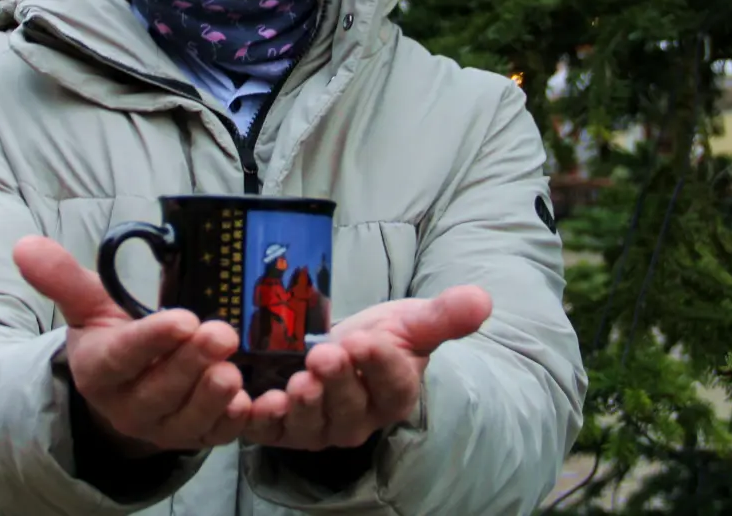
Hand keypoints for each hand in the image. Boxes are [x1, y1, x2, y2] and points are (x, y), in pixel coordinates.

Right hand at [12, 236, 252, 455]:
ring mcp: (163, 426)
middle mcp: (129, 405)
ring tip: (233, 370)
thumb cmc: (111, 336)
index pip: (124, 356)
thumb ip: (62, 277)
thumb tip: (25, 245)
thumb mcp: (88, 305)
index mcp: (100, 370)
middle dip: (190, 363)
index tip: (183, 319)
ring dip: (212, 396)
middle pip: (160, 390)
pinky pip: (214, 438)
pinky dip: (232, 424)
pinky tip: (250, 405)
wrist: (125, 389)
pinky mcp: (195, 438)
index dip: (152, 340)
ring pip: (187, 418)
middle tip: (221, 334)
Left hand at [242, 286, 491, 450]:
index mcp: (395, 393)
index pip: (392, 383)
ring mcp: (320, 427)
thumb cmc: (381, 338)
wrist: (341, 351)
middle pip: (350, 406)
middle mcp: (359, 418)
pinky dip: (258, 421)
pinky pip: (270, 432)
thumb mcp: (411, 321)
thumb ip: (444, 315)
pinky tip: (249, 403)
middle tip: (325, 353)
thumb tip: (482, 300)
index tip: (369, 339)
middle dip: (337, 381)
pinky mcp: (282, 428)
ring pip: (312, 424)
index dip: (380, 363)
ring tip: (297, 380)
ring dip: (303, 404)